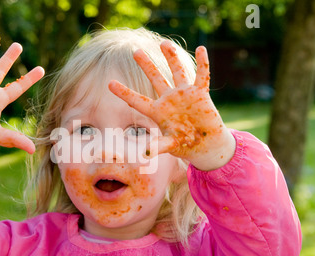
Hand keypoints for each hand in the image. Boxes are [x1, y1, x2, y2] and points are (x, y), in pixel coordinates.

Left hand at [109, 41, 234, 170]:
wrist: (205, 145)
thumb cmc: (185, 145)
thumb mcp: (170, 145)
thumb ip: (158, 146)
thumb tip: (145, 154)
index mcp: (157, 112)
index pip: (137, 100)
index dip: (124, 92)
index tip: (109, 83)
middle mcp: (169, 100)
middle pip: (155, 79)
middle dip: (147, 65)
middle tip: (136, 51)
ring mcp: (184, 95)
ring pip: (177, 72)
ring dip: (172, 58)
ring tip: (165, 43)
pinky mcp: (200, 95)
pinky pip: (202, 76)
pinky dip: (202, 63)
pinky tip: (201, 49)